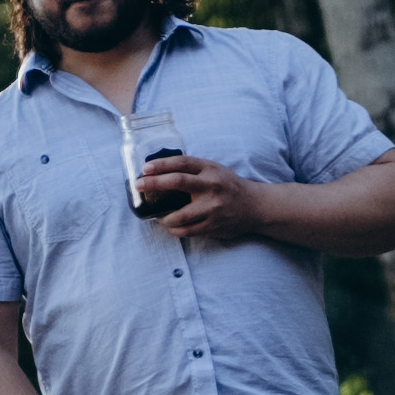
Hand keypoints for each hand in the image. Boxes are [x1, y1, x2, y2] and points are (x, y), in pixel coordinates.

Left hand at [132, 154, 263, 248]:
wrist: (255, 206)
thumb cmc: (229, 186)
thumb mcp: (214, 171)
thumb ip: (193, 170)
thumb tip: (160, 171)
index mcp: (210, 169)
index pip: (182, 163)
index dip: (161, 164)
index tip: (145, 168)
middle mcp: (211, 186)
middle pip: (178, 182)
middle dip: (154, 184)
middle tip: (139, 186)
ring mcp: (213, 207)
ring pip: (179, 215)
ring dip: (163, 217)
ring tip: (158, 217)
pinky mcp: (214, 225)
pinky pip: (187, 231)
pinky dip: (174, 230)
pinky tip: (170, 227)